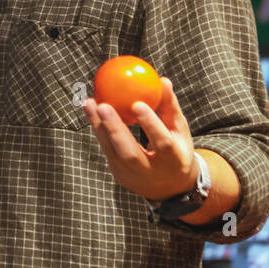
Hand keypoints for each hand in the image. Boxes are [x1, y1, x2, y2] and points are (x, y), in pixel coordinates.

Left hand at [83, 76, 198, 201]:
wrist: (169, 188)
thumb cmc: (176, 150)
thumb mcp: (179, 132)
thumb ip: (169, 107)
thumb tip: (162, 80)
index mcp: (173, 161)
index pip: (162, 142)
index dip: (150, 124)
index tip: (137, 103)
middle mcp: (150, 172)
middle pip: (129, 152)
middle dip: (114, 129)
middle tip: (102, 105)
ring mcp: (131, 176)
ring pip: (111, 151)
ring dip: (97, 126)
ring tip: (89, 103)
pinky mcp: (117, 174)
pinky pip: (106, 149)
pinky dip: (98, 130)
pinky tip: (90, 112)